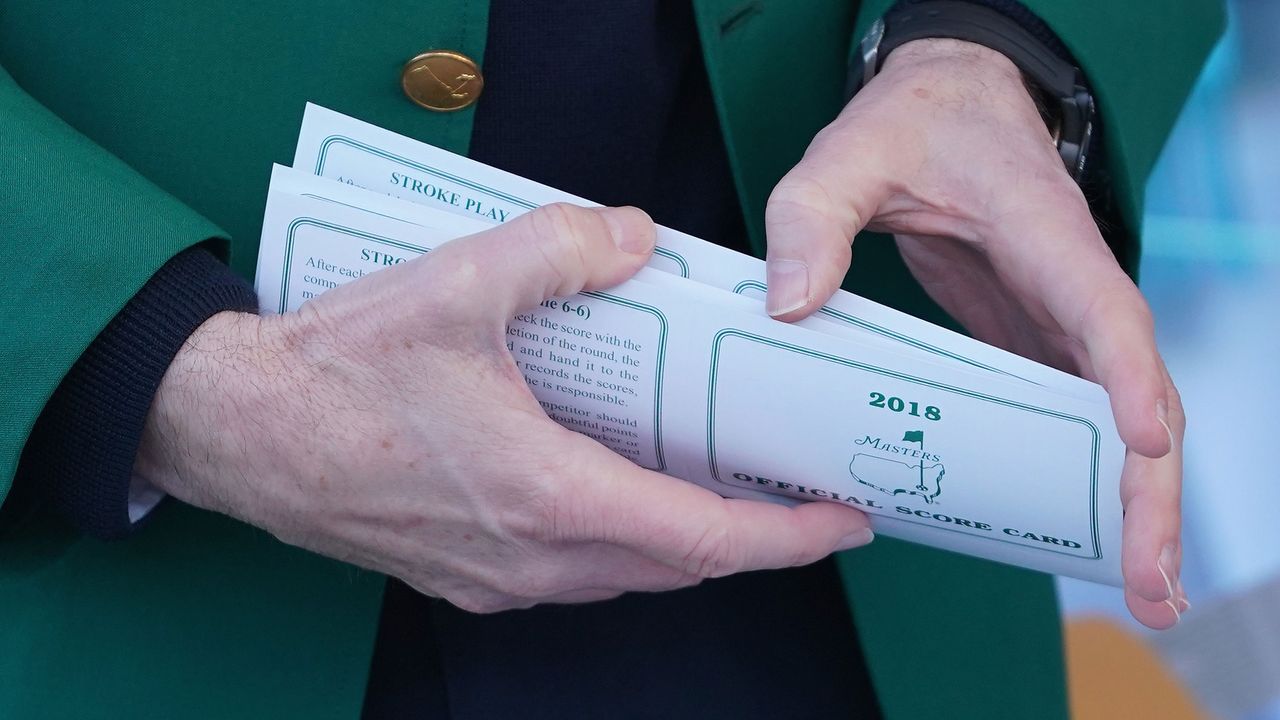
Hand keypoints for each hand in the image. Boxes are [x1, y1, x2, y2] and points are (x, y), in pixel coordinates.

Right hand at [136, 204, 872, 612]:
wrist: (234, 429)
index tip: (838, 522)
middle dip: (748, 539)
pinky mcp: (464, 573)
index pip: (699, 540)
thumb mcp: (456, 284)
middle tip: (794, 495)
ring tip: (721, 491)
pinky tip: (620, 492)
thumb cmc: (332, 376)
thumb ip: (560, 249)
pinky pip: (572, 573)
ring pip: (623, 576)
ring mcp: (494, 576)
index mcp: (544, 495)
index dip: (783, 537)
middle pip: (674, 567)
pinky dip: (621, 543)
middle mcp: (527, 555)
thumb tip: (633, 241)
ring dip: (682, 542)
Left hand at [763, 38, 1186, 627]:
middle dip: (1148, 491)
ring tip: (1144, 591)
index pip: (1102, 311)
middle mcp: (1072, 287)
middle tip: (1152, 584)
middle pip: (1136, 395)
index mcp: (1046, 235)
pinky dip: (1083, 478)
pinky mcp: (1032, 342)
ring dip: (1131, 504)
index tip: (1146, 446)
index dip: (1127, 380)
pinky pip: (1070, 416)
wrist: (949, 101)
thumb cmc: (914, 123)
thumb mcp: (849, 152)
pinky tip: (1076, 537)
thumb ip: (813, 215)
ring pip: (1116, 419)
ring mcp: (1058, 322)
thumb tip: (789, 307)